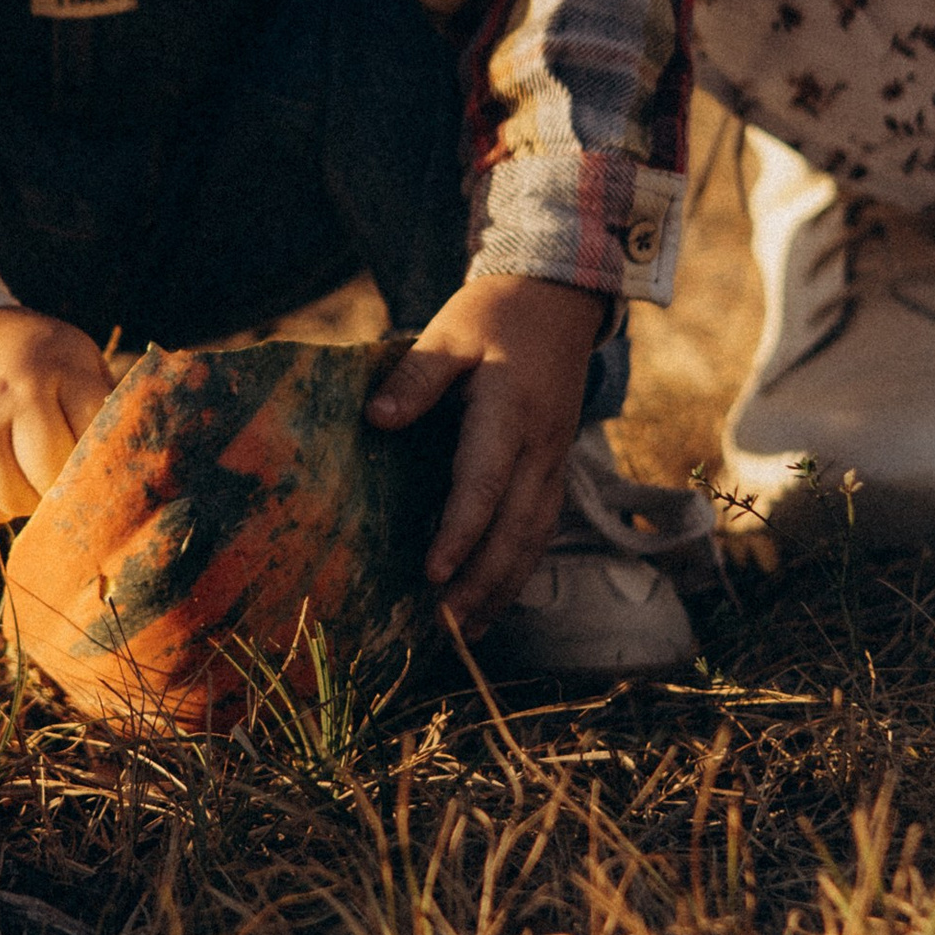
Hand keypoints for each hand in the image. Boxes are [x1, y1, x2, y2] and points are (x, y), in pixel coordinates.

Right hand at [0, 308, 112, 523]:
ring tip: (35, 476)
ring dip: (33, 500)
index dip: (104, 458)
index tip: (106, 463)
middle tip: (68, 476)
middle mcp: (10, 398)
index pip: (94, 437)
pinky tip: (5, 479)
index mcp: (53, 368)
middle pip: (53, 475)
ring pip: (18, 500)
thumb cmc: (30, 357)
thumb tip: (136, 456)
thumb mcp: (72, 355)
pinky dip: (1, 506)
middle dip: (66, 485)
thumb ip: (104, 399)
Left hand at [365, 275, 604, 636]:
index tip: (433, 572)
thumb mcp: (449, 332)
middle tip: (443, 625)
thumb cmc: (494, 318)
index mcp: (509, 411)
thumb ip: (414, 377)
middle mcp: (539, 445)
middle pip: (515, 526)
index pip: (485, 482)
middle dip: (482, 581)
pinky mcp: (554, 469)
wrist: (558, 303)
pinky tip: (493, 600)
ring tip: (465, 631)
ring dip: (502, 587)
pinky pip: (541, 529)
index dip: (460, 531)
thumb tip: (376, 420)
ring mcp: (553, 461)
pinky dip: (519, 570)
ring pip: (534, 537)